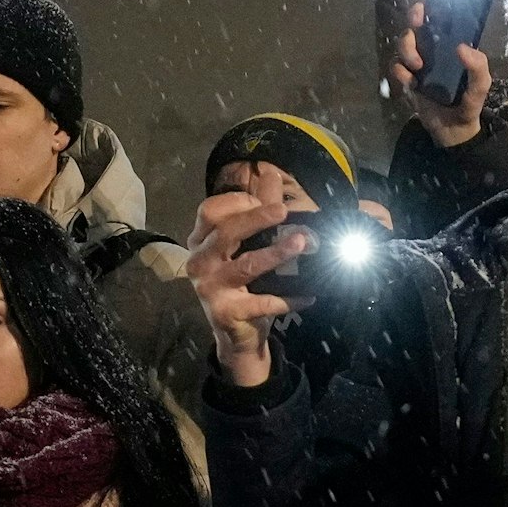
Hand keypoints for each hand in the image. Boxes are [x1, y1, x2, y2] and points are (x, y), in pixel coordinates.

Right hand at [185, 163, 308, 386]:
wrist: (235, 333)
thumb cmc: (242, 283)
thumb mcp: (245, 245)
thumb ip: (256, 209)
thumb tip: (272, 173)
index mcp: (201, 241)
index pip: (210, 211)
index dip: (238, 202)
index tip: (266, 202)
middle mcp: (199, 262)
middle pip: (226, 232)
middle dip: (256, 218)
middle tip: (284, 211)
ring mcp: (209, 288)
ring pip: (245, 265)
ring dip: (276, 253)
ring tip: (301, 242)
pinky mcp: (225, 313)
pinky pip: (262, 302)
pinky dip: (288, 298)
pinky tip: (308, 294)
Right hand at [389, 1, 492, 147]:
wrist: (453, 130)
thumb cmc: (469, 102)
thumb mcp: (481, 85)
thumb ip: (478, 66)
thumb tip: (461, 47)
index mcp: (449, 46)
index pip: (436, 21)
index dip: (427, 10)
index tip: (424, 9)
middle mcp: (431, 51)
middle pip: (413, 28)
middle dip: (412, 25)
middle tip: (417, 28)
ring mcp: (417, 65)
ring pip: (402, 45)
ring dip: (406, 50)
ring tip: (418, 67)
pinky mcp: (407, 80)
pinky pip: (395, 67)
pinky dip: (400, 72)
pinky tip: (412, 83)